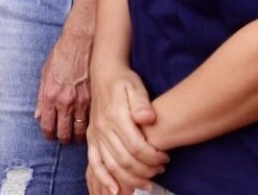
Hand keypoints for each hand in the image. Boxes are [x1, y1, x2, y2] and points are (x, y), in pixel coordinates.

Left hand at [36, 26, 92, 144]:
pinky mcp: (95, 99)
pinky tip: (88, 125)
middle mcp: (64, 102)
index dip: (49, 134)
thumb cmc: (61, 55)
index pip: (47, 126)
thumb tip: (38, 115)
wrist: (81, 41)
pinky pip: (92, 121)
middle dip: (63, 138)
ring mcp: (81, 102)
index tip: (51, 135)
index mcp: (49, 96)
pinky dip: (90, 126)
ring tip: (77, 134)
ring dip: (78, 136)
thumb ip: (41, 96)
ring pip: (80, 131)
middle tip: (65, 137)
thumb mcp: (45, 73)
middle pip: (64, 133)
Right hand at [86, 67, 166, 194]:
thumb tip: (148, 118)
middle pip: (125, 159)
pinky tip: (115, 190)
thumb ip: (141, 103)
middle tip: (161, 169)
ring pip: (112, 165)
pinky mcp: (91, 139)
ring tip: (148, 182)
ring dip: (130, 178)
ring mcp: (95, 135)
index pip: (136, 146)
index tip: (166, 157)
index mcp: (115, 116)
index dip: (153, 157)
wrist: (104, 74)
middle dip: (146, 169)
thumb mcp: (135, 86)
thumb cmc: (124, 81)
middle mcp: (103, 128)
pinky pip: (95, 163)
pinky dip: (104, 179)